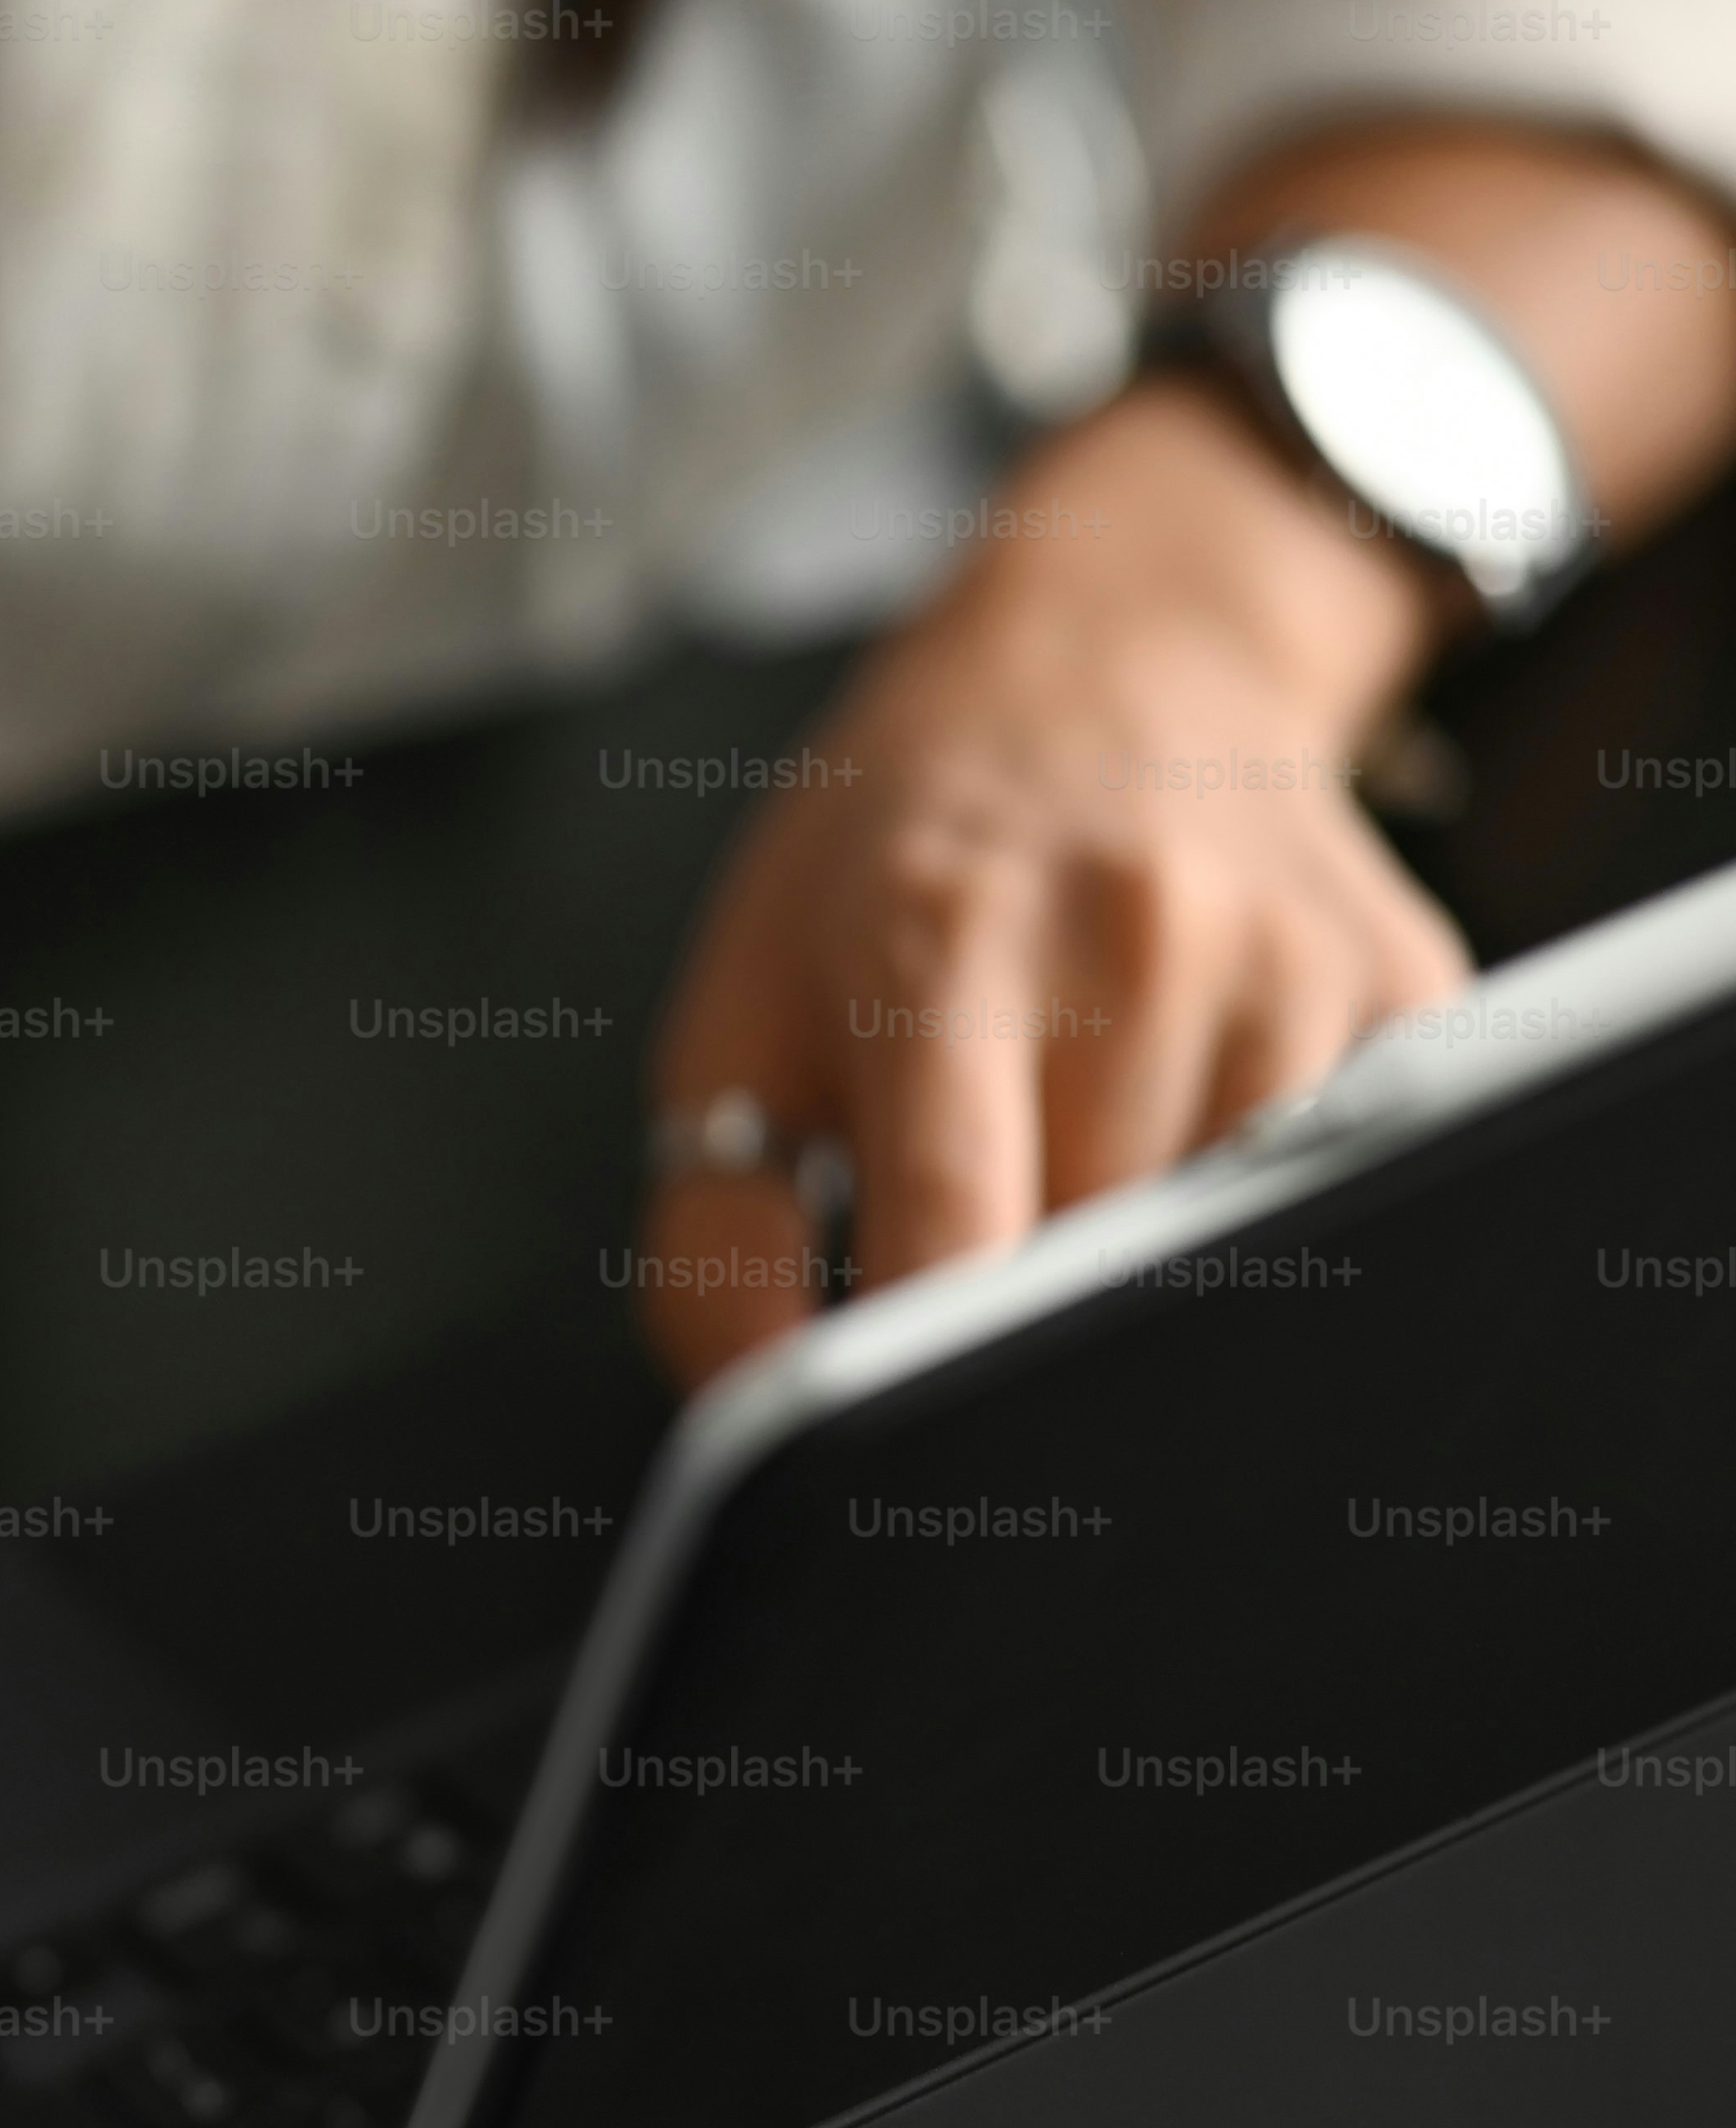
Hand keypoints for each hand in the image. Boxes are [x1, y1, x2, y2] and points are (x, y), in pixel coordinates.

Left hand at [638, 377, 1472, 1385]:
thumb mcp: (737, 1023)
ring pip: (1234, 1252)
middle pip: (1102, 1260)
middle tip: (974, 1346)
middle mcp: (1136, 937)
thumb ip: (716, 1239)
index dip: (925, 1375)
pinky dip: (1258, 1234)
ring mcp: (1292, 962)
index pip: (961, 1225)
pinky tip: (1191, 1172)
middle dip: (1028, 1346)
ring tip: (1078, 1217)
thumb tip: (756, 1422)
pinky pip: (1346, 1194)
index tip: (897, 1458)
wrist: (1105, 669)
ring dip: (1147, 1295)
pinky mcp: (1412, 990)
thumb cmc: (889, 872)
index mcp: (940, 946)